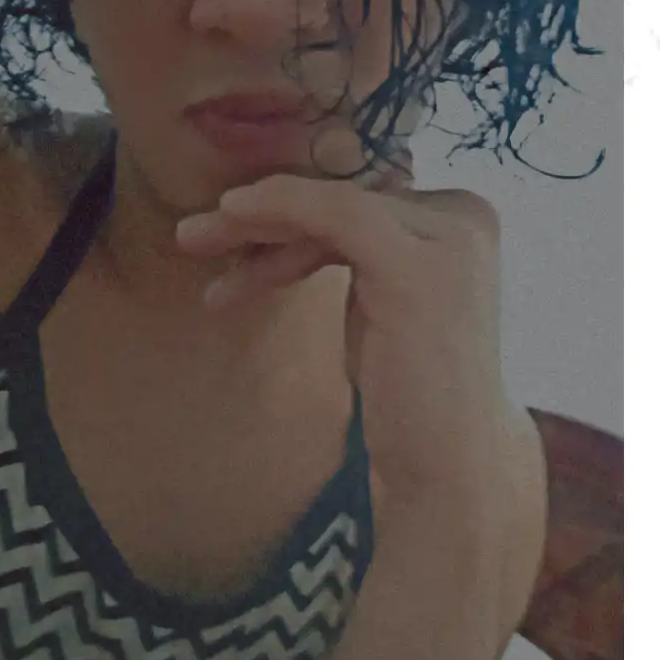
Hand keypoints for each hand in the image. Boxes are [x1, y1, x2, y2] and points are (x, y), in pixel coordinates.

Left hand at [175, 161, 534, 521]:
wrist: (446, 464)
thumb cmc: (408, 391)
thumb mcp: (378, 300)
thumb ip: (355, 251)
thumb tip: (287, 216)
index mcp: (464, 218)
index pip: (361, 196)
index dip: (290, 210)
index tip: (228, 233)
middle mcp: (467, 215)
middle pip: (344, 196)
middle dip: (266, 214)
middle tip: (195, 232)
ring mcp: (448, 237)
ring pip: (331, 203)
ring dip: (255, 220)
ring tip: (192, 241)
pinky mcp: (417, 265)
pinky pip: (335, 213)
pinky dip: (279, 207)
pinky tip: (232, 214)